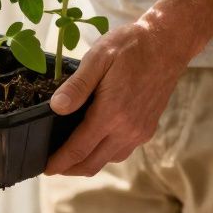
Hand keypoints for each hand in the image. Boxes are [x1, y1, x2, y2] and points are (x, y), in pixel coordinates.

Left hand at [44, 20, 188, 176]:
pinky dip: (104, 153)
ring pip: (108, 160)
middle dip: (69, 169)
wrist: (168, 43)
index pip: (78, 149)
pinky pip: (122, 151)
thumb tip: (56, 108)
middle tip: (51, 165)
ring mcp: (140, 132)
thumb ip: (77, 86)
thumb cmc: (131, 47)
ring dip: (87, 162)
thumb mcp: (98, 58)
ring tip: (69, 154)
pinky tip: (94, 142)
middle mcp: (128, 129)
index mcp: (112, 113)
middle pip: (92, 164)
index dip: (59, 162)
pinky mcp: (148, 129)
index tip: (45, 168)